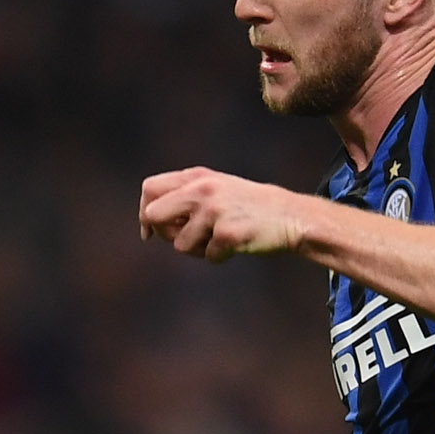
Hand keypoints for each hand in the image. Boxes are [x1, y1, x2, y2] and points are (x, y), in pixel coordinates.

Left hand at [138, 168, 308, 261]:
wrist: (290, 215)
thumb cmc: (249, 205)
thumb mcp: (217, 187)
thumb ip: (185, 194)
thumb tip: (148, 219)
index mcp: (197, 176)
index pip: (150, 189)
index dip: (144, 212)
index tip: (149, 231)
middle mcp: (202, 189)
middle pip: (153, 215)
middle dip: (162, 233)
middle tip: (182, 239)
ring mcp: (214, 211)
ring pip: (180, 245)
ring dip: (197, 249)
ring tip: (219, 240)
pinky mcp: (227, 233)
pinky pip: (208, 256)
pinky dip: (218, 257)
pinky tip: (236, 245)